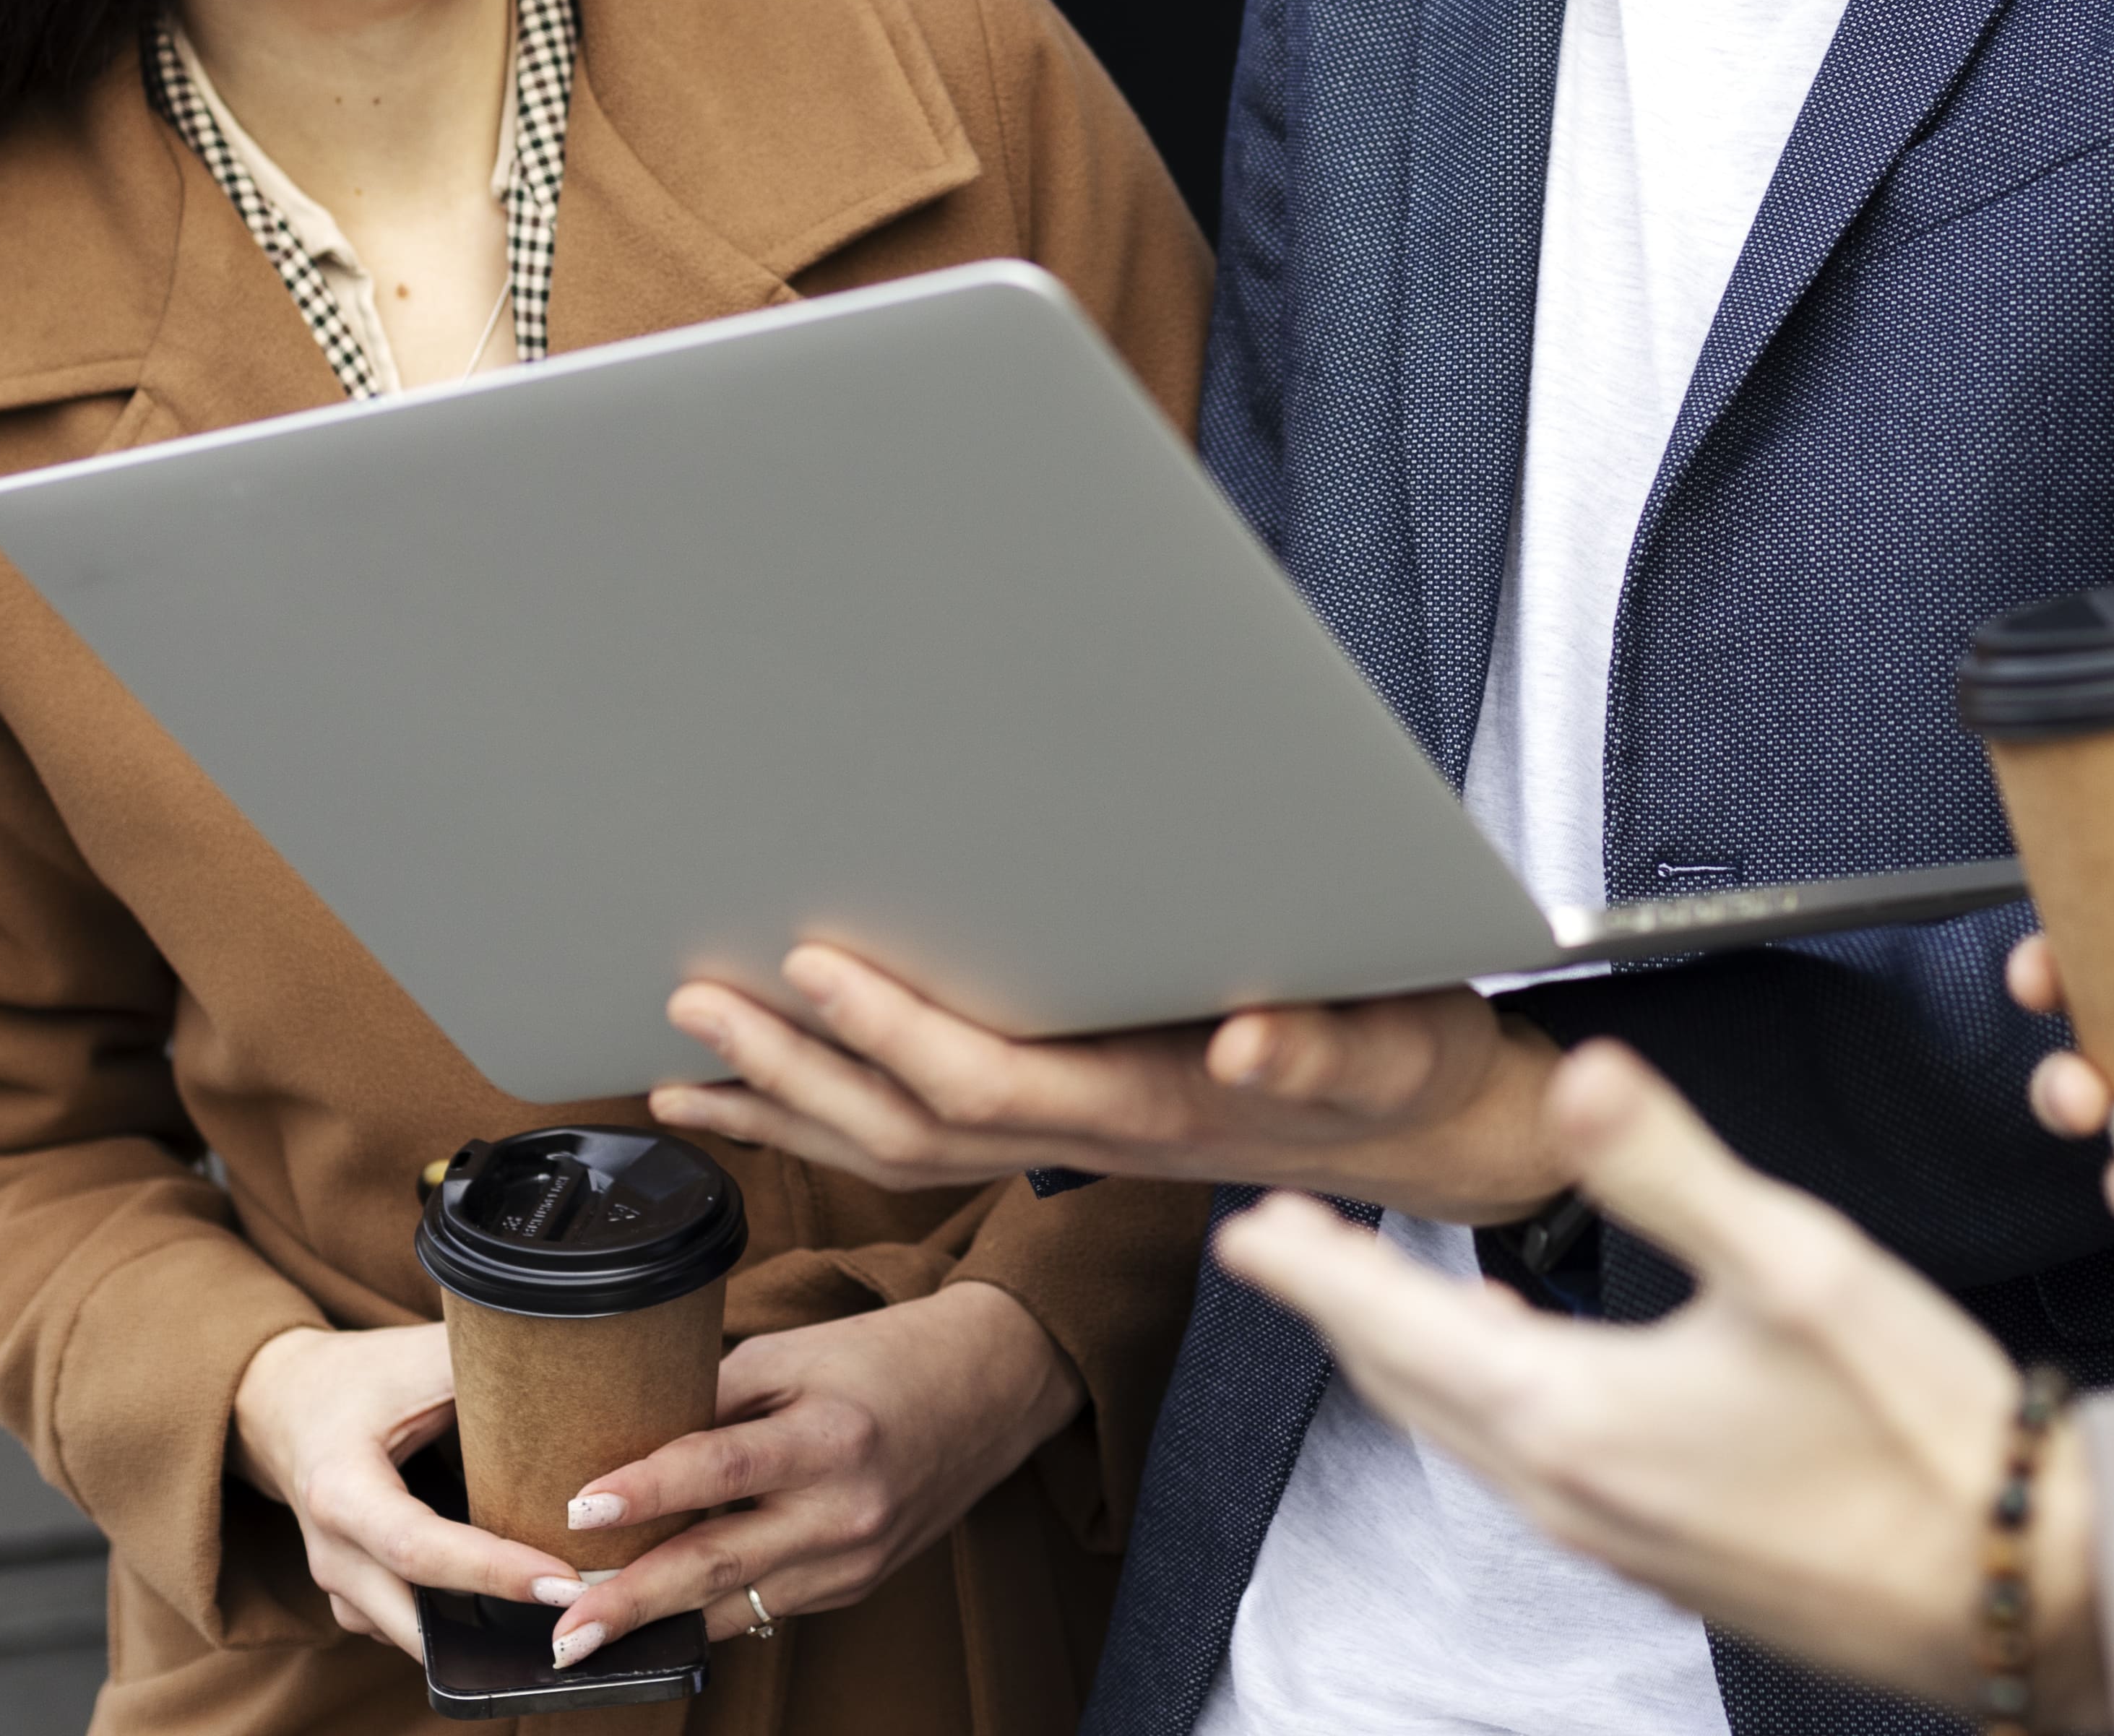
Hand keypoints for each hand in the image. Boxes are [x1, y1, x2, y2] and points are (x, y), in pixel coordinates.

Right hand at [227, 1320, 563, 1658]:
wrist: (286, 1404)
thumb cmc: (362, 1378)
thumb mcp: (421, 1360)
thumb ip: (490, 1367)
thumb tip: (580, 1373)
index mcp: (341, 1490)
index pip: (418, 1548)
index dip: (491, 1569)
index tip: (563, 1579)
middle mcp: (332, 1552)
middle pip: (410, 1616)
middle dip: (493, 1629)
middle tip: (580, 1614)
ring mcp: (337, 1584)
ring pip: (409, 1634)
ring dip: (476, 1638)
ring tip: (561, 1620)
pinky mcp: (353, 1596)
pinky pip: (406, 1627)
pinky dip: (456, 1629)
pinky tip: (516, 1610)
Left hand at [533, 1281, 1080, 1667]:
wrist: (993, 1388)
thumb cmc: (887, 1357)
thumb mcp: (798, 1353)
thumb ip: (716, 1397)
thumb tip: (629, 1442)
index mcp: (830, 1437)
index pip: (720, 1468)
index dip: (646, 1490)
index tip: (576, 1510)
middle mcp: (844, 1510)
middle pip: (718, 1564)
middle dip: (632, 1603)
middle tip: (564, 1632)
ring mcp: (853, 1558)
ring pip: (736, 1603)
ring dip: (660, 1619)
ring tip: (587, 1634)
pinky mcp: (855, 1583)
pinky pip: (768, 1603)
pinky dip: (711, 1607)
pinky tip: (662, 1610)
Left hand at [651, 945, 1571, 1221]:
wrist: (1428, 1127)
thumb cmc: (1405, 1058)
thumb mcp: (1393, 1043)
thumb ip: (1320, 1046)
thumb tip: (1249, 1043)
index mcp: (1151, 1106)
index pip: (993, 1083)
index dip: (895, 1030)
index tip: (814, 964)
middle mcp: (1090, 1141)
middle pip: (909, 1129)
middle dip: (797, 1066)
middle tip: (696, 996)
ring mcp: (1070, 1150)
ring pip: (897, 1149)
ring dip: (786, 1104)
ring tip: (685, 1057)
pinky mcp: (1068, 1130)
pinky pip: (919, 1144)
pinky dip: (827, 1121)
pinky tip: (770, 1089)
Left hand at [1218, 1041, 2111, 1726]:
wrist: (2014, 1587)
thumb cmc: (1918, 1434)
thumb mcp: (1792, 1264)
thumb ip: (1670, 1167)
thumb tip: (1585, 1077)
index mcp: (1576, 1414)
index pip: (1398, 1325)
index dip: (1316, 1268)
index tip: (1250, 1229)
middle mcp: (1572, 1491)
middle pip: (1412, 1389)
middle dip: (1341, 1311)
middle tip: (1285, 1253)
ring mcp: (1615, 1537)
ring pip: (1467, 1435)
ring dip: (1411, 1361)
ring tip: (1384, 1301)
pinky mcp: (1665, 1557)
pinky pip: (1530, 1470)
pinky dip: (1491, 1405)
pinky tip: (1527, 1374)